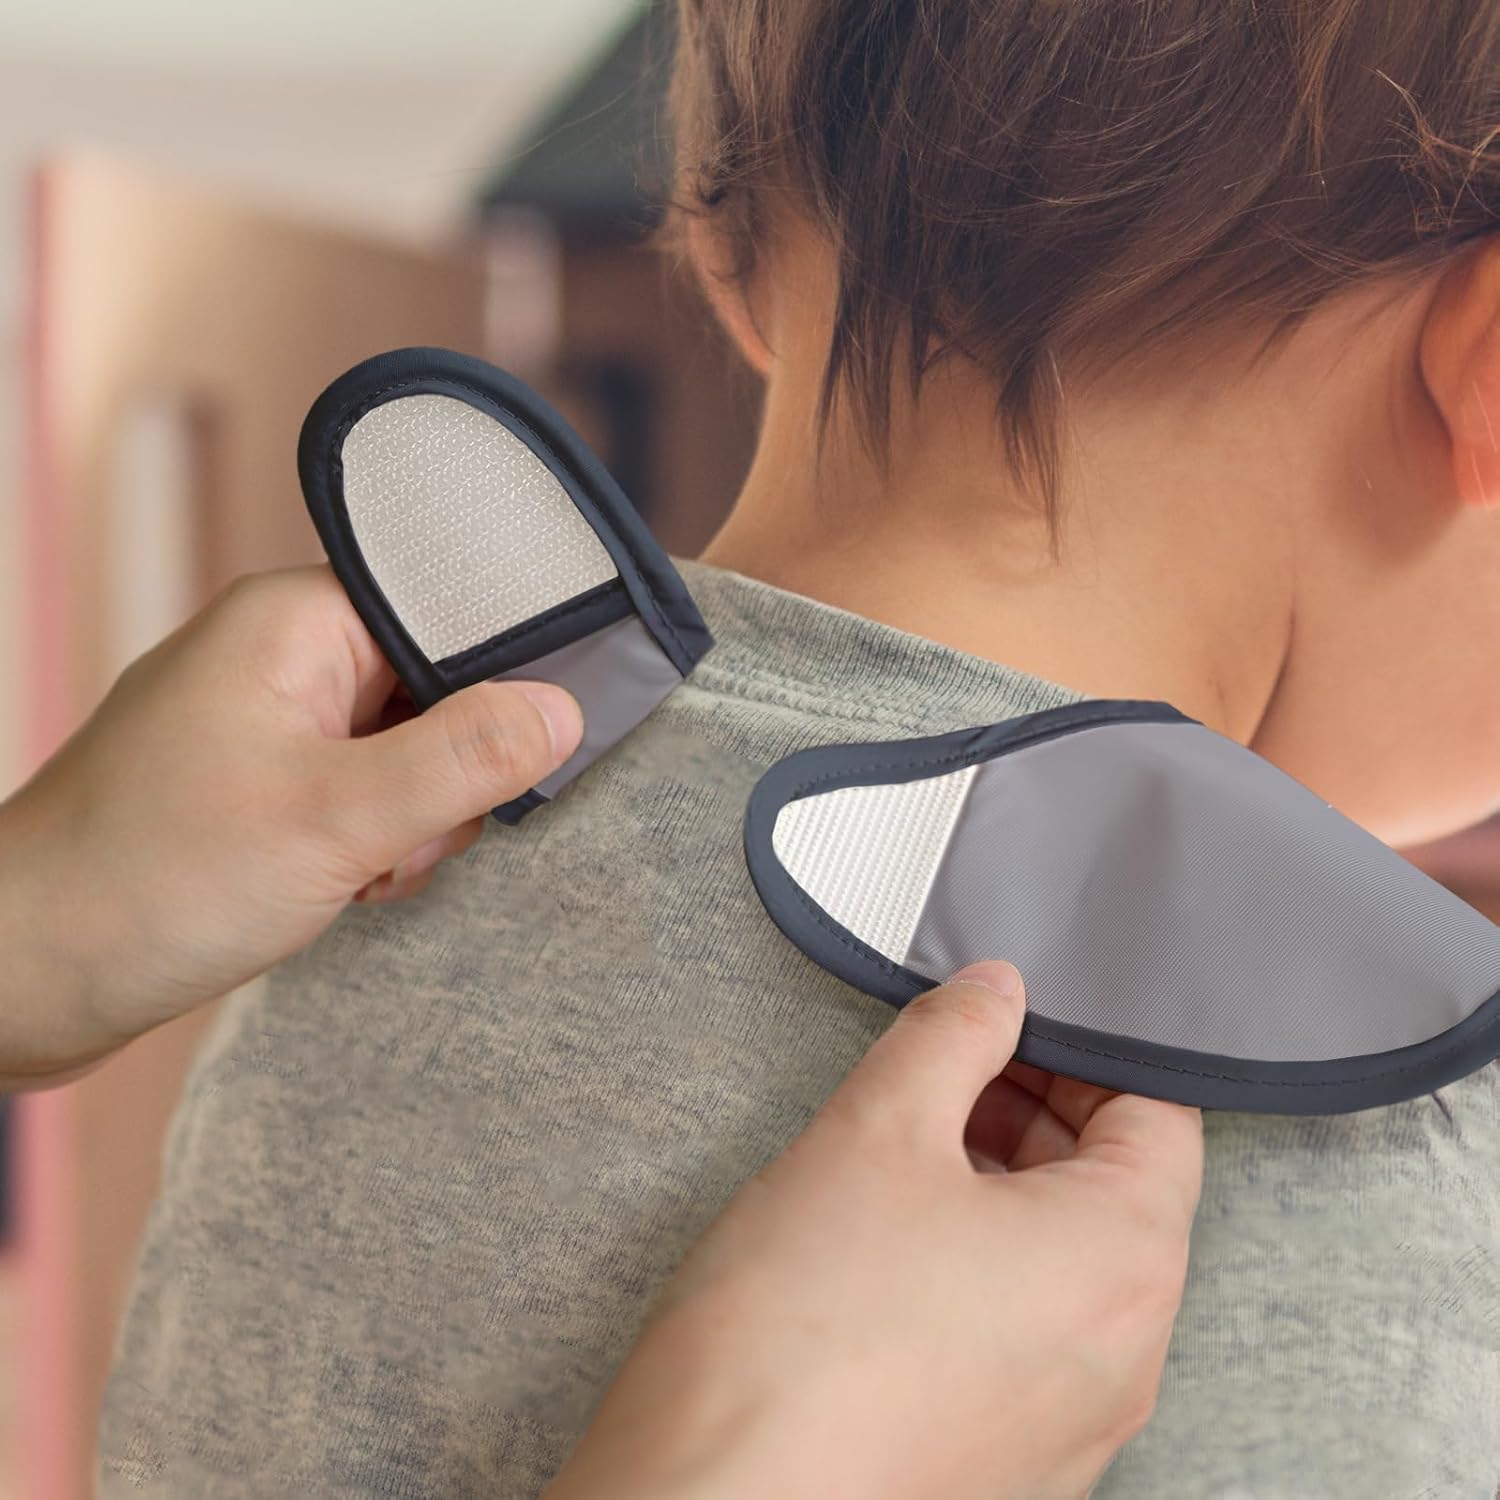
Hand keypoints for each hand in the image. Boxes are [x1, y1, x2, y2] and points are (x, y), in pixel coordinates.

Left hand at [0, 567, 581, 1087]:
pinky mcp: (261, 784)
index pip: (448, 606)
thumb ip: (463, 759)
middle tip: (403, 836)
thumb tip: (563, 711)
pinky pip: (364, 794)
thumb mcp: (336, 819)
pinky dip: (374, 845)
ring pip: (407, 750)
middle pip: (436, 685)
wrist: (23, 975)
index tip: (529, 742)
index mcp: (295, 620)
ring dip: (412, 822)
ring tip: (359, 872)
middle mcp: (283, 655)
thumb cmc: (151, 881)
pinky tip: (343, 888)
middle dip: (449, 772)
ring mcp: (269, 722)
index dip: (504, 672)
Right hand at [548, 963, 1202, 1499]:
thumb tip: (996, 991)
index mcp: (1124, 1262)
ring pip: (1073, 1267)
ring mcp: (1074, 1425)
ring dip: (1008, 1188)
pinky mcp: (1011, 1465)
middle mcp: (1125, 1355)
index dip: (1087, 1049)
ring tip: (905, 1154)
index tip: (1012, 1023)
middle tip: (948, 1074)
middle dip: (1040, 1113)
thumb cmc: (803, 1327)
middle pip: (1121, 1192)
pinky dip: (988, 1270)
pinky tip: (893, 1248)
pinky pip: (1034, 1338)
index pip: (1163, 1116)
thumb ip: (950, 1038)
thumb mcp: (876, 1131)